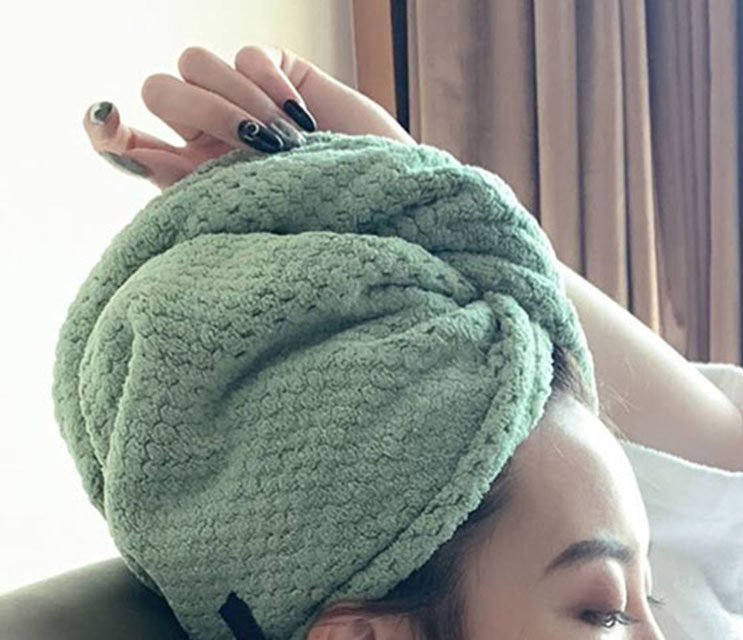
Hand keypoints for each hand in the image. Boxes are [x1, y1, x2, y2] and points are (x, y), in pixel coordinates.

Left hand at [83, 44, 416, 191]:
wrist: (387, 215)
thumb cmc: (318, 232)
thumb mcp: (242, 219)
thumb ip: (178, 183)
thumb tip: (110, 132)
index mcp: (187, 180)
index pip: (124, 143)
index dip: (108, 129)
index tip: (107, 119)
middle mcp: (205, 137)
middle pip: (159, 87)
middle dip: (197, 109)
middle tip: (248, 145)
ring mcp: (240, 101)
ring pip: (195, 61)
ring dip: (236, 99)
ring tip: (282, 141)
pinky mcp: (276, 74)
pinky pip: (246, 55)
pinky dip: (268, 84)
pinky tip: (299, 116)